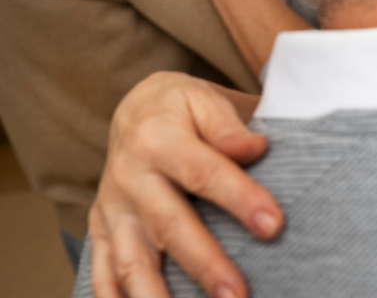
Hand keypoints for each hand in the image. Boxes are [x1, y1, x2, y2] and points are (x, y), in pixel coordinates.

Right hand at [88, 72, 281, 297]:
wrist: (134, 111)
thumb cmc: (184, 108)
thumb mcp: (205, 99)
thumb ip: (229, 125)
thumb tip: (256, 147)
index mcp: (158, 138)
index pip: (204, 173)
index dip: (239, 199)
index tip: (274, 225)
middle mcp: (129, 177)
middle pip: (170, 226)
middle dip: (205, 264)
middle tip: (238, 296)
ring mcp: (112, 209)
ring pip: (131, 261)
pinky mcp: (101, 231)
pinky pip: (103, 274)